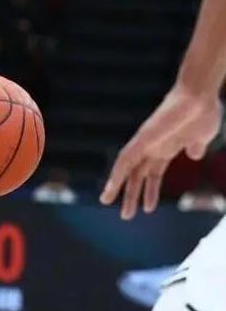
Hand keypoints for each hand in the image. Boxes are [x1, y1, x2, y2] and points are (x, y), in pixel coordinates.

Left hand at [101, 83, 222, 218]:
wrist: (201, 95)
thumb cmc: (204, 111)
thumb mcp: (202, 137)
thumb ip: (196, 146)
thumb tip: (194, 154)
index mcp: (167, 149)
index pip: (152, 174)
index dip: (149, 191)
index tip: (146, 208)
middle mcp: (153, 146)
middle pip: (137, 174)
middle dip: (131, 195)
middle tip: (126, 216)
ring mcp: (147, 142)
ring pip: (126, 168)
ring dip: (118, 187)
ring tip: (108, 203)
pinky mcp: (144, 137)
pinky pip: (126, 157)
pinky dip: (117, 171)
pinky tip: (111, 185)